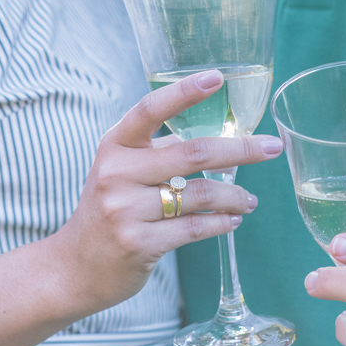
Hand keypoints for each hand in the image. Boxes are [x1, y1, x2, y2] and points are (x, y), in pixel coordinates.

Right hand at [56, 70, 282, 311]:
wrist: (73, 267)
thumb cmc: (108, 210)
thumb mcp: (120, 171)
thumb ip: (157, 150)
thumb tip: (214, 135)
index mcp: (115, 146)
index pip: (151, 109)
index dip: (185, 91)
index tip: (217, 77)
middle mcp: (118, 173)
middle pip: (192, 153)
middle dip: (241, 149)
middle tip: (272, 147)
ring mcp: (126, 210)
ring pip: (199, 194)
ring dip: (234, 196)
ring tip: (248, 201)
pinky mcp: (139, 244)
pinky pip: (194, 228)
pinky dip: (221, 223)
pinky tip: (233, 220)